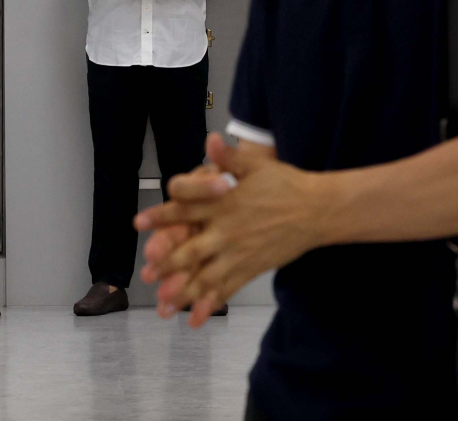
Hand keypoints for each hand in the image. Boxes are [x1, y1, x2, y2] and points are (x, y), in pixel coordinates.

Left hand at [134, 133, 324, 327]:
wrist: (319, 211)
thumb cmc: (285, 184)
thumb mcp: (256, 165)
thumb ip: (229, 157)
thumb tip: (212, 138)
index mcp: (224, 204)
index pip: (186, 209)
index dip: (161, 216)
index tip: (138, 223)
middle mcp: (228, 231)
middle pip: (192, 250)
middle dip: (167, 264)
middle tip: (146, 274)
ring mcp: (240, 254)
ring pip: (207, 276)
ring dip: (183, 291)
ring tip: (163, 306)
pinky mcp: (252, 268)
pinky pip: (228, 289)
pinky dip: (211, 304)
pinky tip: (195, 319)